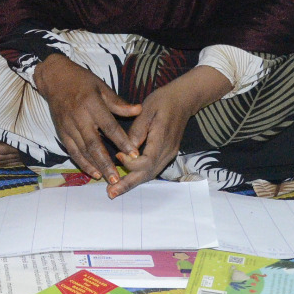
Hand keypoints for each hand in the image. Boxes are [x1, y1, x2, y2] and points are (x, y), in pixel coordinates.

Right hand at [32, 54, 141, 184]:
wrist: (55, 78)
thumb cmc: (82, 81)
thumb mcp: (102, 87)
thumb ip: (119, 103)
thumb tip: (139, 110)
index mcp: (92, 105)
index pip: (110, 126)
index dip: (122, 141)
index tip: (134, 154)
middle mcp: (79, 118)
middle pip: (94, 144)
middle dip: (107, 163)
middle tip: (118, 178)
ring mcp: (68, 126)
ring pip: (83, 151)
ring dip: (96, 166)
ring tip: (108, 179)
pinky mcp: (61, 132)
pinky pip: (73, 151)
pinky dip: (83, 163)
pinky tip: (94, 173)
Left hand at [111, 66, 232, 197]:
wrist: (183, 100)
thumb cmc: (163, 101)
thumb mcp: (147, 110)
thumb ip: (137, 130)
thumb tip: (126, 149)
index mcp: (162, 139)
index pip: (146, 161)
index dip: (130, 163)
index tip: (117, 155)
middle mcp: (167, 151)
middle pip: (148, 174)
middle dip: (128, 184)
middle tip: (111, 193)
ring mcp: (168, 154)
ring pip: (150, 174)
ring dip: (132, 183)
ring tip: (115, 191)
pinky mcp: (166, 154)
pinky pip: (152, 169)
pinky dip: (139, 176)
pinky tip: (126, 179)